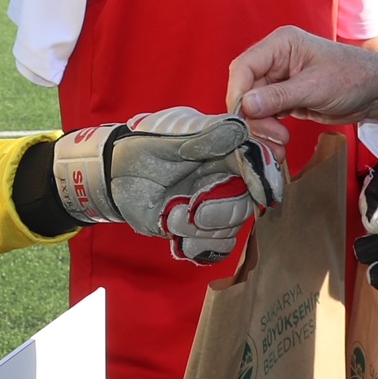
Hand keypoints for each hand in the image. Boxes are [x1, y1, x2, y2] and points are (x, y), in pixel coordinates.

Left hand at [51, 110, 285, 263]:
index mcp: (225, 149)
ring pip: (234, 227)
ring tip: (175, 216)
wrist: (114, 175)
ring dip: (204, 229)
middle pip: (249, 200)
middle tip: (197, 209)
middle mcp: (225, 177)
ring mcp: (214, 204)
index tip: (262, 191)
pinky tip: (180, 236)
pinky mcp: (200, 229)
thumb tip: (242, 131)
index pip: (256, 161)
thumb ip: (208, 134)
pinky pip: (217, 247)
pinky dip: (200, 246)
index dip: (263, 176)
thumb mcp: (172, 132)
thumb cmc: (142, 144)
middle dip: (225, 209)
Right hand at [227, 27, 377, 138]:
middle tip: (273, 137)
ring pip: (253, 107)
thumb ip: (279, 96)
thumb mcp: (315, 87)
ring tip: (279, 145)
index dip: (237, 94)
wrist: (376, 93)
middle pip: (246, 90)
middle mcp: (275, 60)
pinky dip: (269, 132)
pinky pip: (266, 116)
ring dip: (262, 129)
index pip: (244, 67)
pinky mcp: (285, 98)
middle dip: (255, 118)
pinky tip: (279, 144)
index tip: (242, 118)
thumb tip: (246, 104)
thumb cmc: (353, 77)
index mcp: (281, 45)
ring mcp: (279, 80)